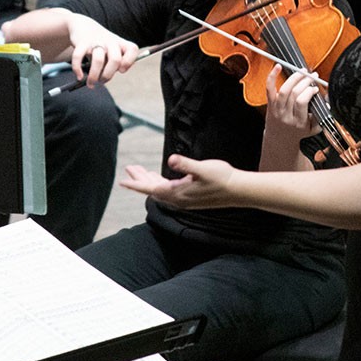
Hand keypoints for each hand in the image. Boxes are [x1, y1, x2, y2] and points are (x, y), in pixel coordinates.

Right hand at [67, 16, 138, 85]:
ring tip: (91, 83)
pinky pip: (79, 57)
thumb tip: (104, 79)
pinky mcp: (82, 42)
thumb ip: (113, 64)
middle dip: (108, 75)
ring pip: (98, 60)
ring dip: (94, 76)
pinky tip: (79, 76)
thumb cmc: (100, 44)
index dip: (129, 62)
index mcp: (120, 43)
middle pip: (115, 59)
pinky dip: (77, 69)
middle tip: (102, 81)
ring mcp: (96, 41)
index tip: (121, 70)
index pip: (132, 49)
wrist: (83, 26)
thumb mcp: (111, 50)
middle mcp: (110, 41)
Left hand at [119, 155, 238, 209]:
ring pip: (160, 190)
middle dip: (140, 180)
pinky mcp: (190, 197)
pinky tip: (160, 178)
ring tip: (140, 170)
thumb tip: (171, 160)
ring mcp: (184, 200)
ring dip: (150, 180)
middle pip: (153, 190)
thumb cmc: (222, 178)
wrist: (238, 191)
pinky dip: (160, 183)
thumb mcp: (203, 168)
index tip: (123, 181)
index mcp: (178, 193)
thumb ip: (186, 164)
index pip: (151, 188)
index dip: (137, 183)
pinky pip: (169, 191)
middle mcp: (179, 199)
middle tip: (129, 168)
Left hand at [264, 64, 320, 138]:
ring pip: (284, 90)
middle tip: (312, 75)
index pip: (302, 101)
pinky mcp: (270, 104)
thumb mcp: (314, 129)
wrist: (280, 139)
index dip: (309, 91)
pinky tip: (277, 66)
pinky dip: (272, 76)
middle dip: (305, 81)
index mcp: (299, 121)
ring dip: (294, 77)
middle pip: (294, 93)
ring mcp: (277, 109)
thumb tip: (328, 102)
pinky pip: (270, 89)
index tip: (316, 88)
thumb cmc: (298, 132)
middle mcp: (286, 115)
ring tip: (302, 71)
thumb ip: (322, 117)